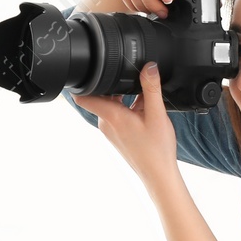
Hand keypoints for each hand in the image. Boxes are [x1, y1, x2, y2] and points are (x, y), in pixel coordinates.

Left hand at [71, 62, 179, 190]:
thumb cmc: (156, 149)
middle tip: (132, 81)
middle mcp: (107, 123)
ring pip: (112, 105)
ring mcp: (111, 130)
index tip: (88, 72)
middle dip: (114, 86)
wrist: (158, 173)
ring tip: (144, 99)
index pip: (83, 97)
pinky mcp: (118, 135)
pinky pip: (118, 115)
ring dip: (124, 98)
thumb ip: (151, 88)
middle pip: (101, 97)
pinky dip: (129, 108)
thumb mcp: (157, 114)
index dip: (82, 83)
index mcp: (111, 116)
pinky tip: (146, 111)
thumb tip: (149, 67)